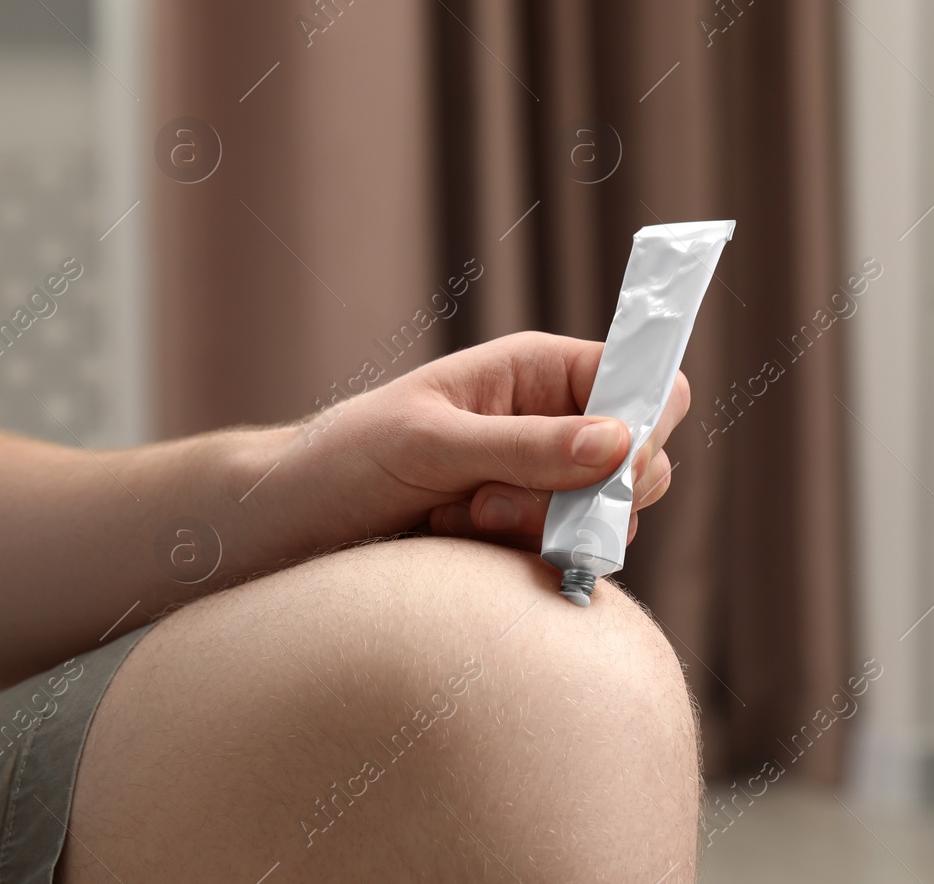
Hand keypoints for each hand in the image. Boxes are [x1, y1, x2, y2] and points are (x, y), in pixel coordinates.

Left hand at [328, 331, 689, 548]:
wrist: (287, 526)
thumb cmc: (344, 459)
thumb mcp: (429, 443)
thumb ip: (525, 446)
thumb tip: (621, 443)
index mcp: (539, 372)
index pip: (647, 380)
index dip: (646, 424)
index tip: (608, 467)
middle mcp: (553, 423)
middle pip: (642, 464)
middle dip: (583, 495)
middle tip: (491, 500)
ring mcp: (543, 486)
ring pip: (607, 522)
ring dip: (539, 532)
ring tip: (457, 518)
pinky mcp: (525, 539)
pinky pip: (570, 559)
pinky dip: (522, 561)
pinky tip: (456, 544)